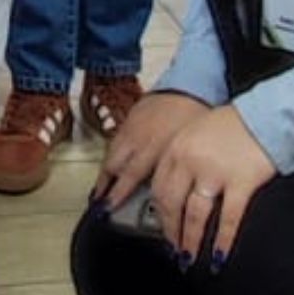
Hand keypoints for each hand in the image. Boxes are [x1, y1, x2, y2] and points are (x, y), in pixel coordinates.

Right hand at [93, 90, 210, 212]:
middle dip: (106, 187)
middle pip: (116, 167)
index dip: (119, 193)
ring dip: (104, 174)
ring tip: (99, 190)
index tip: (110, 207)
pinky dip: (110, 158)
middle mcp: (140, 140)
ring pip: (111, 155)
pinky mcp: (128, 121)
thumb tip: (183, 197)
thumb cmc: (194, 118)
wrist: (187, 86)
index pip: (132, 175)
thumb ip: (179, 170)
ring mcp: (131, 130)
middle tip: (99, 204)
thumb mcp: (191, 146)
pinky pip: (114, 142)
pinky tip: (110, 168)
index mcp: (157, 147)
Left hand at [149, 104, 277, 265]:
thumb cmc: (232, 125)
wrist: (265, 115)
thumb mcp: (195, 133)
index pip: (158, 187)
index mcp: (176, 148)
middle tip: (172, 249)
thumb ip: (181, 158)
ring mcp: (215, 172)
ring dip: (190, 241)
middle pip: (171, 204)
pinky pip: (228, 219)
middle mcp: (190, 161)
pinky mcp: (241, 182)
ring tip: (188, 258)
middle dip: (170, 232)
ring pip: (195, 215)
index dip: (157, 212)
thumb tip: (173, 192)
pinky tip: (219, 255)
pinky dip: (223, 241)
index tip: (159, 227)